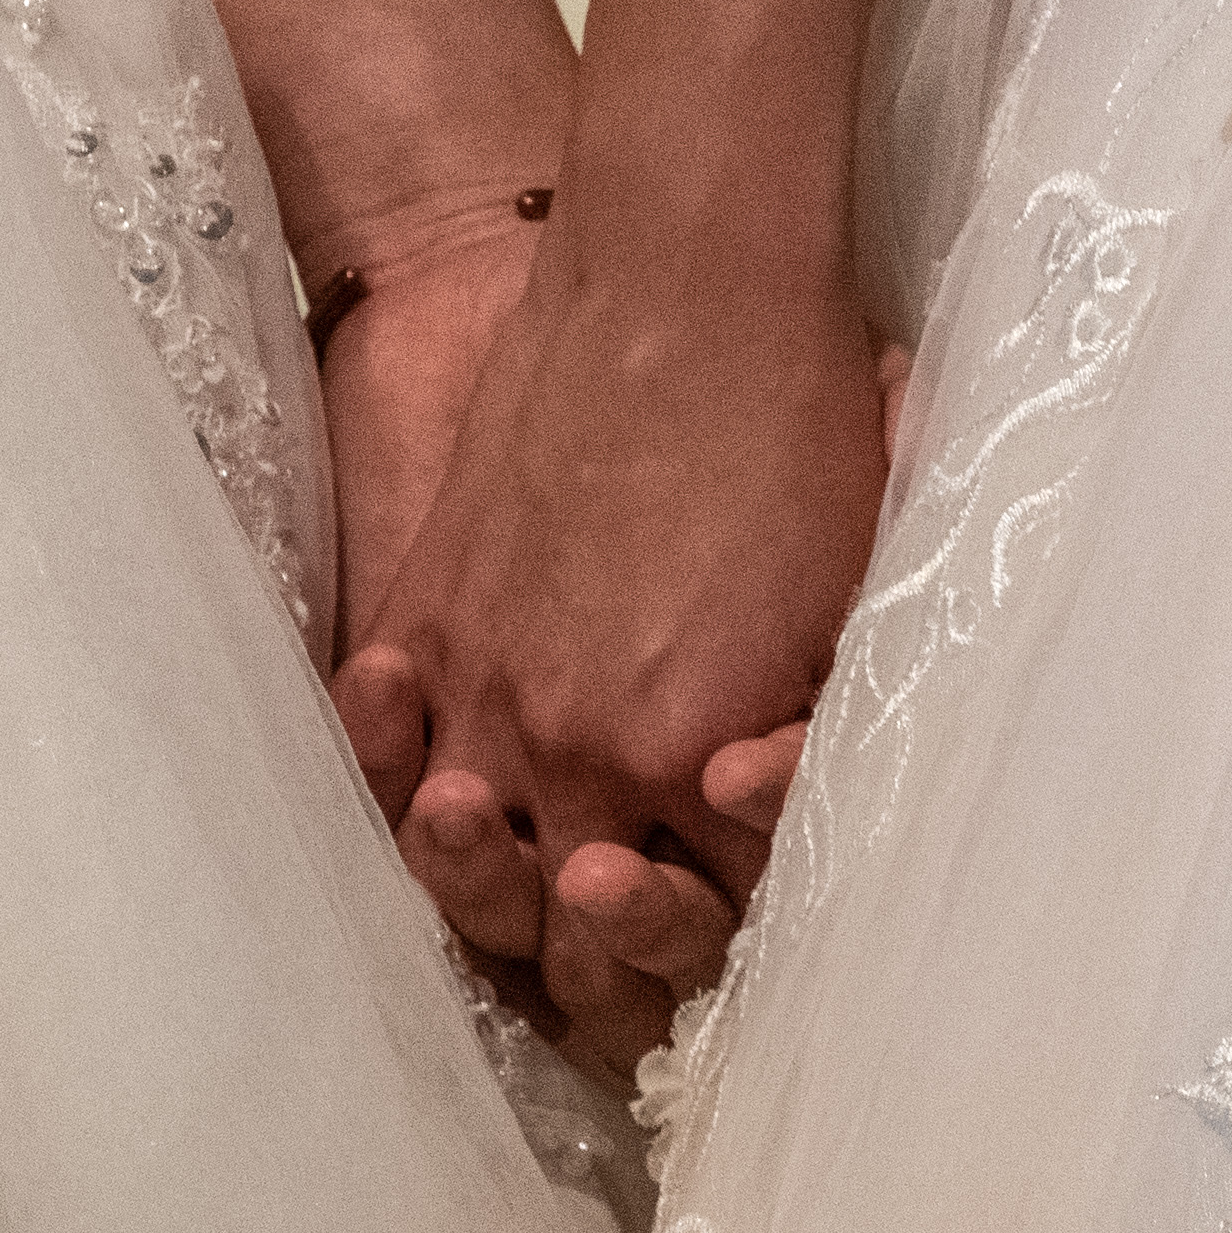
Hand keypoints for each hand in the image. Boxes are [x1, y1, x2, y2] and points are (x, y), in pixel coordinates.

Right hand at [334, 146, 887, 1030]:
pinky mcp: (422, 611)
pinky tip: (432, 780)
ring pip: (457, 863)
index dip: (722, 921)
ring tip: (524, 871)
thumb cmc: (801, 425)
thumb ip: (809, 733)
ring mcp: (480, 685)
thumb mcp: (851, 604)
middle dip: (602, 958)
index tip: (733, 899)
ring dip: (488, 891)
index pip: (704, 917)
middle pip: (563, 935)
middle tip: (623, 925)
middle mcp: (570, 751)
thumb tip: (783, 811)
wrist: (686, 274)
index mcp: (693, 763)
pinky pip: (380, 746)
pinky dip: (399, 777)